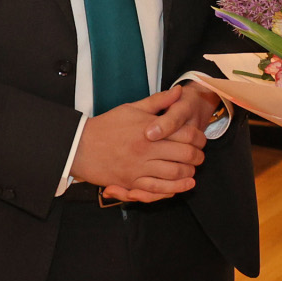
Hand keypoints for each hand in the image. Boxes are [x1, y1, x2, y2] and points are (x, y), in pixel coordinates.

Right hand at [97, 81, 224, 199]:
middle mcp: (147, 149)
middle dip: (198, 156)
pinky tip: (184, 185)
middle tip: (200, 156)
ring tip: (193, 169)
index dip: (199, 138)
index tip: (202, 140)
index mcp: (150, 130)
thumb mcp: (132, 108)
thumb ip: (158, 101)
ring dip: (189, 173)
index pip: (185, 134)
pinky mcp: (130, 182)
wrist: (79, 146)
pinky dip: (174, 189)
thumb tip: (179, 91)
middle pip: (184, 155)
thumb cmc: (106, 125)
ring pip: (174, 173)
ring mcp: (139, 168)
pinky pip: (157, 189)